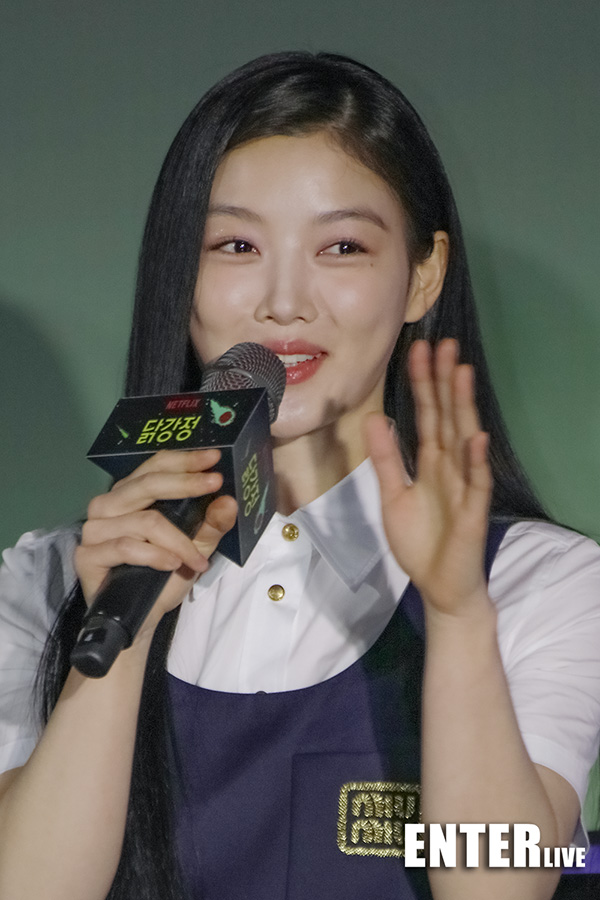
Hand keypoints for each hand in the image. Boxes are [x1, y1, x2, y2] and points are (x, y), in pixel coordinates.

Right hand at [75, 448, 236, 633]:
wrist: (140, 620)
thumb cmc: (164, 578)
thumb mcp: (195, 549)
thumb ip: (211, 525)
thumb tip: (228, 501)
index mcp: (131, 496)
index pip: (154, 468)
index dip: (184, 460)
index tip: (214, 459)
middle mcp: (108, 506)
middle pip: (147, 484)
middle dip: (185, 483)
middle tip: (215, 484)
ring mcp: (95, 530)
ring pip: (144, 520)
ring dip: (178, 540)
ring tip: (197, 560)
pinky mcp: (87, 555)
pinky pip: (127, 547)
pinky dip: (155, 556)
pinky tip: (173, 565)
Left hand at [365, 339, 491, 616]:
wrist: (439, 585)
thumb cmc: (419, 541)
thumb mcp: (393, 495)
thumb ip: (386, 458)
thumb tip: (375, 418)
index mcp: (431, 462)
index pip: (428, 414)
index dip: (423, 384)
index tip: (419, 350)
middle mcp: (450, 466)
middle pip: (447, 416)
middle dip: (445, 381)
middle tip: (444, 344)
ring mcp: (464, 485)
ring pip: (464, 438)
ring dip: (463, 407)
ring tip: (462, 372)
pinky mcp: (473, 511)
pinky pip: (476, 482)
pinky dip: (476, 460)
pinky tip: (475, 436)